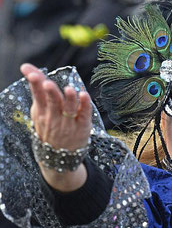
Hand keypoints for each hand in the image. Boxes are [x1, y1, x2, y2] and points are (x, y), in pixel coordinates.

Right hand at [20, 63, 91, 190]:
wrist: (60, 158)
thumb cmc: (49, 128)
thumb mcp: (40, 112)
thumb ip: (38, 91)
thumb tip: (30, 69)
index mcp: (42, 111)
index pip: (38, 95)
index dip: (35, 83)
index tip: (32, 74)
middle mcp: (54, 117)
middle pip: (52, 101)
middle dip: (50, 92)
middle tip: (47, 83)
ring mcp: (68, 123)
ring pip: (69, 108)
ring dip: (69, 98)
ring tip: (69, 89)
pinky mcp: (82, 126)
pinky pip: (84, 114)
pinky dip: (85, 105)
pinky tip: (85, 95)